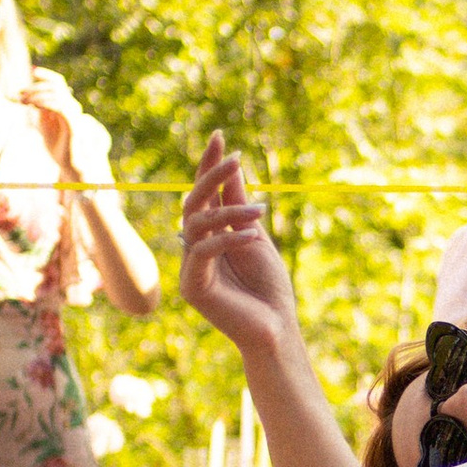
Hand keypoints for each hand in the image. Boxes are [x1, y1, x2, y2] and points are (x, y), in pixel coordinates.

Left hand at [26, 68, 111, 181]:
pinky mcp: (73, 124)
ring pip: (56, 94)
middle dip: (34, 87)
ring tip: (22, 101)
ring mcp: (74, 115)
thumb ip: (40, 112)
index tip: (31, 71)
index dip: (45, 75)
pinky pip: (59, 106)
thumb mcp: (44, 126)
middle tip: (19, 95)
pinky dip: (44, 102)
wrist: (71, 166)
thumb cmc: (59, 148)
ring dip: (36, 95)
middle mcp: (72, 107)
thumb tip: (30, 98)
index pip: (58, 83)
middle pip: (55, 86)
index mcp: (65, 106)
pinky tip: (33, 105)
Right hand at [180, 137, 300, 358]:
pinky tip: (254, 236)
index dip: (208, 166)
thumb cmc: (269, 288)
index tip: (219, 136)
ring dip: (229, 211)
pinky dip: (228, 239)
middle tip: (234, 158)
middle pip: (193, 204)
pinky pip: (203, 251)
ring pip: (196, 224)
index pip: (204, 195)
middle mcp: (194, 250)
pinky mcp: (191, 287)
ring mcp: (189, 268)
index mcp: (209, 237)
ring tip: (261, 211)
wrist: (276, 330)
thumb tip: (233, 168)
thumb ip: (240, 206)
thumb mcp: (256, 238)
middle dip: (211, 177)